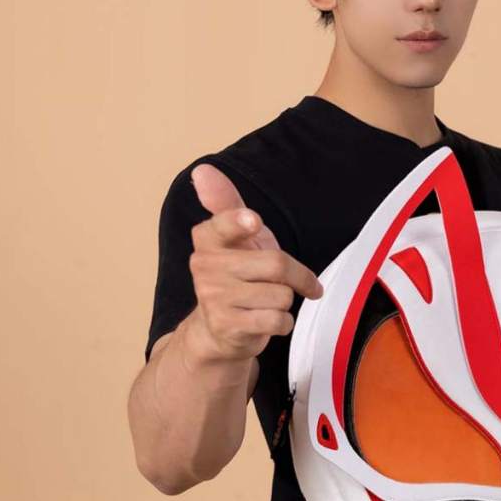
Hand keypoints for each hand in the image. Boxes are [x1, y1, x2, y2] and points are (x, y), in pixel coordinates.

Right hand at [181, 163, 322, 363]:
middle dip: (297, 276)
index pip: (224, 224)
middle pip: (276, 264)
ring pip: (281, 295)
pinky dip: (282, 322)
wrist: (218, 329)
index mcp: (207, 240)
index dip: (241, 223)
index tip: (253, 221)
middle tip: (296, 282)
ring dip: (284, 302)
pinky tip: (265, 321)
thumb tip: (203, 170)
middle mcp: (205, 267)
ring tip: (265, 303)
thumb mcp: (235, 238)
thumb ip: (226, 203)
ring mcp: (214, 298)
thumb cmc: (236, 276)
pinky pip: (277, 319)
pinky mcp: (227, 326)